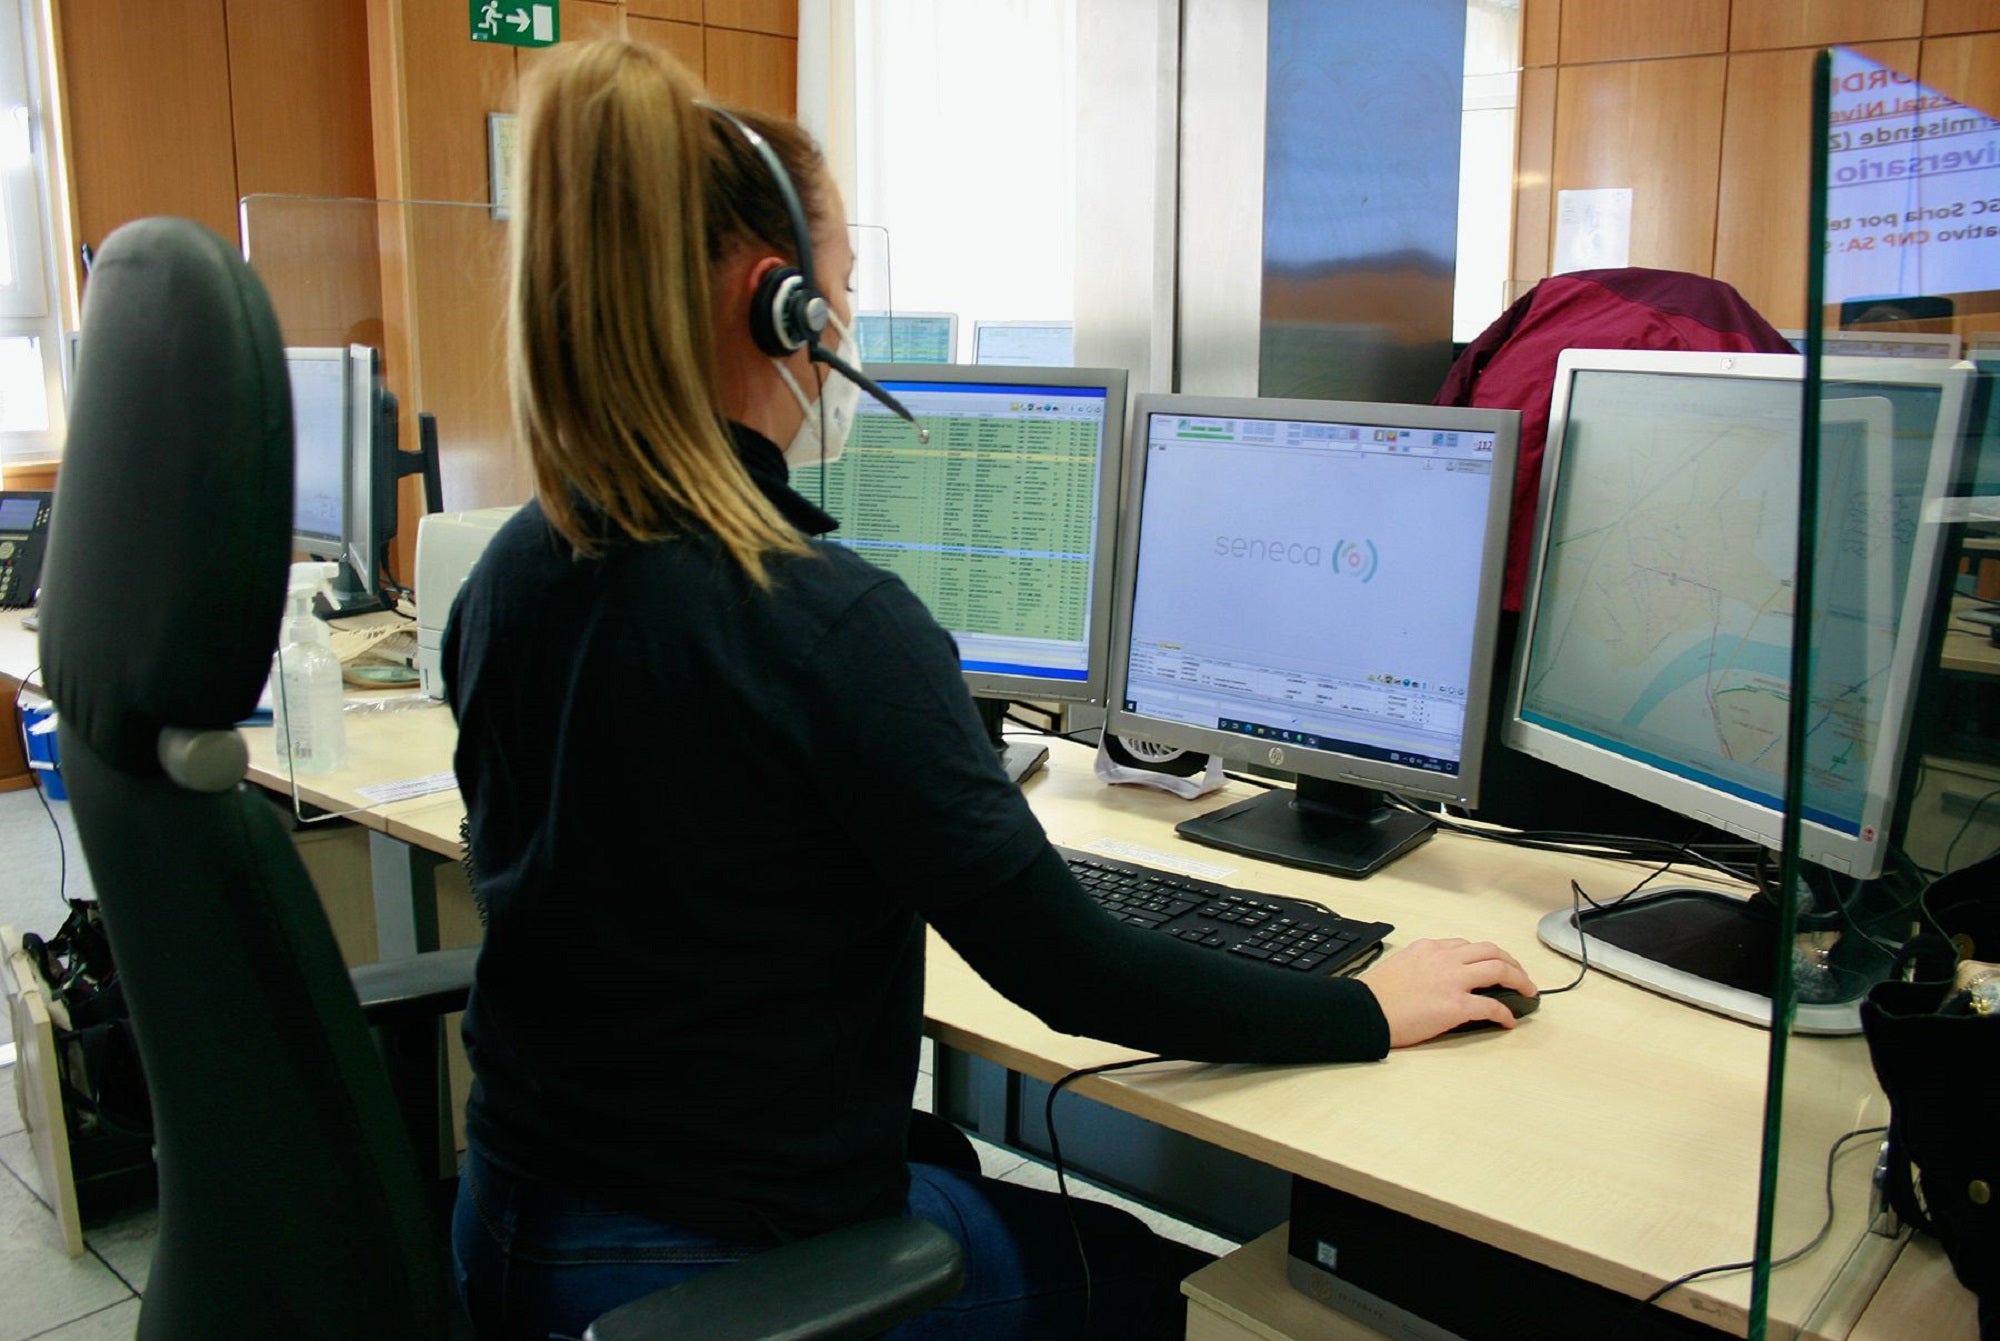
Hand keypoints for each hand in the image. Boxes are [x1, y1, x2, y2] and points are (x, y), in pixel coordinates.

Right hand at [1356, 938, 1537, 1047]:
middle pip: (1491, 951)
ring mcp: (1453, 981)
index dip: (1486, 955)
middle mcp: (1444, 959)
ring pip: (1499, 969)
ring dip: (1519, 979)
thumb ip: (1421, 965)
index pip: (1466, 945)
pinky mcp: (1456, 1006)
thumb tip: (1434, 978)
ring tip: (1527, 991)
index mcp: (1429, 948)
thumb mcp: (1399, 965)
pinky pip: (1492, 1006)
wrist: (1365, 1010)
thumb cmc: (1375, 994)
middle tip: (1520, 975)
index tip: (1492, 964)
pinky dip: (1505, 1013)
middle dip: (1511, 962)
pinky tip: (1508, 1021)